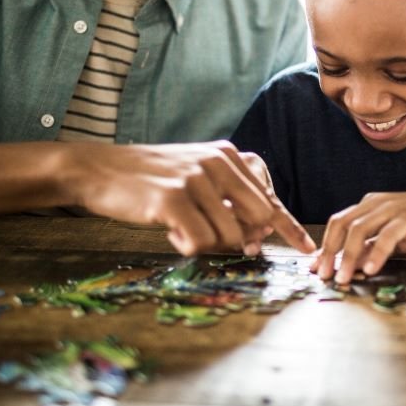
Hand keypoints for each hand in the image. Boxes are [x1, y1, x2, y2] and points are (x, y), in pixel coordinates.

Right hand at [68, 141, 314, 255]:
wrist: (98, 169)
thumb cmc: (149, 178)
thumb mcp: (196, 174)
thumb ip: (227, 197)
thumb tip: (255, 236)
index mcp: (227, 155)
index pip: (268, 199)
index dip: (288, 228)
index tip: (307, 249)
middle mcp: (216, 163)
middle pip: (256, 221)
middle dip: (243, 243)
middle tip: (214, 241)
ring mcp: (195, 180)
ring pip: (228, 237)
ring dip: (206, 244)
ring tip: (180, 228)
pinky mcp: (172, 199)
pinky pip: (199, 243)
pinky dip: (186, 246)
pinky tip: (169, 231)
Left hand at [311, 189, 405, 283]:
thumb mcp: (394, 237)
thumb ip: (373, 247)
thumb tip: (353, 265)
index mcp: (369, 205)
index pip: (338, 223)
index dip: (325, 245)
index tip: (315, 266)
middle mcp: (376, 203)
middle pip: (342, 225)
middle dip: (329, 251)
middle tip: (322, 275)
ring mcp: (392, 208)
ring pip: (360, 230)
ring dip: (348, 256)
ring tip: (343, 277)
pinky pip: (387, 236)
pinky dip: (376, 253)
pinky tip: (371, 270)